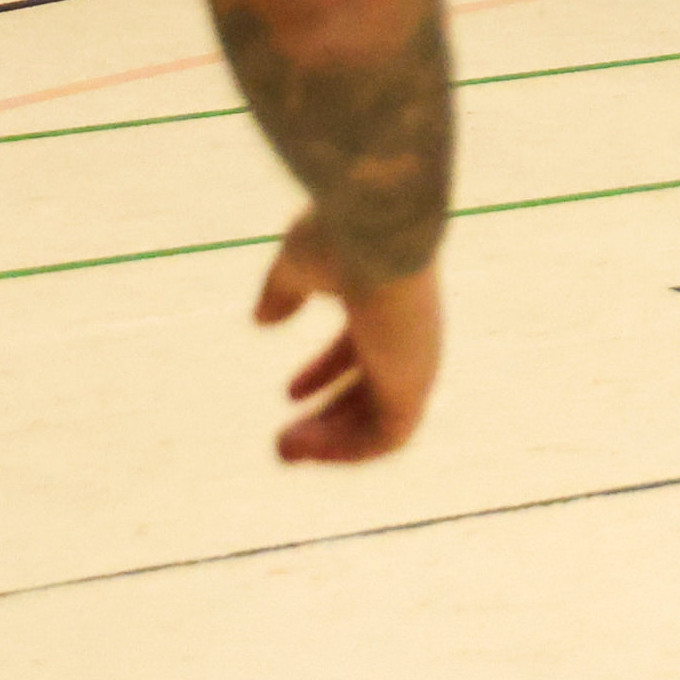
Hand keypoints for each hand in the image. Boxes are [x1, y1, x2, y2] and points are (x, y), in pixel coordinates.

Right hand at [255, 211, 442, 464]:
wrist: (378, 228)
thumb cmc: (341, 234)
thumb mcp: (299, 261)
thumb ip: (283, 290)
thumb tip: (263, 319)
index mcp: (389, 302)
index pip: (363, 347)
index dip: (326, 372)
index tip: (290, 393)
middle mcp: (409, 335)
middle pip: (373, 390)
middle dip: (328, 419)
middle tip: (284, 443)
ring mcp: (416, 360)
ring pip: (381, 421)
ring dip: (332, 444)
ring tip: (283, 451)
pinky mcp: (416, 383)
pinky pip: (389, 437)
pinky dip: (349, 450)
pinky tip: (306, 449)